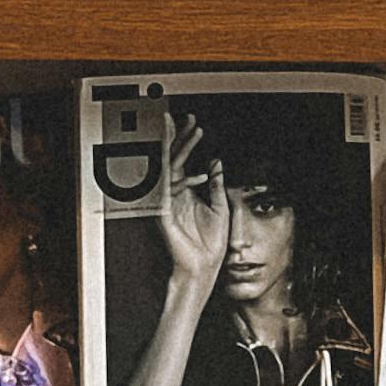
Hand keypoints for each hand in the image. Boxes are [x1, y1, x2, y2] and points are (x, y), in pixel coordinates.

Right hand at [157, 115, 230, 295]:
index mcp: (185, 192)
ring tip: (193, 132)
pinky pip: (170, 190)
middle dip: (177, 136)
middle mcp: (174, 193)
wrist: (203, 267)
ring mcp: (168, 201)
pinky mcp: (165, 213)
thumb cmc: (210, 243)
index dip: (187, 141)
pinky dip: (183, 180)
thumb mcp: (220, 206)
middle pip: (172, 158)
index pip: (182, 160)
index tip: (195, 124)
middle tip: (185, 118)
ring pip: (169, 167)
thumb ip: (216, 184)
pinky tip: (198, 173)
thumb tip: (216, 163)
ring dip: (181, 148)